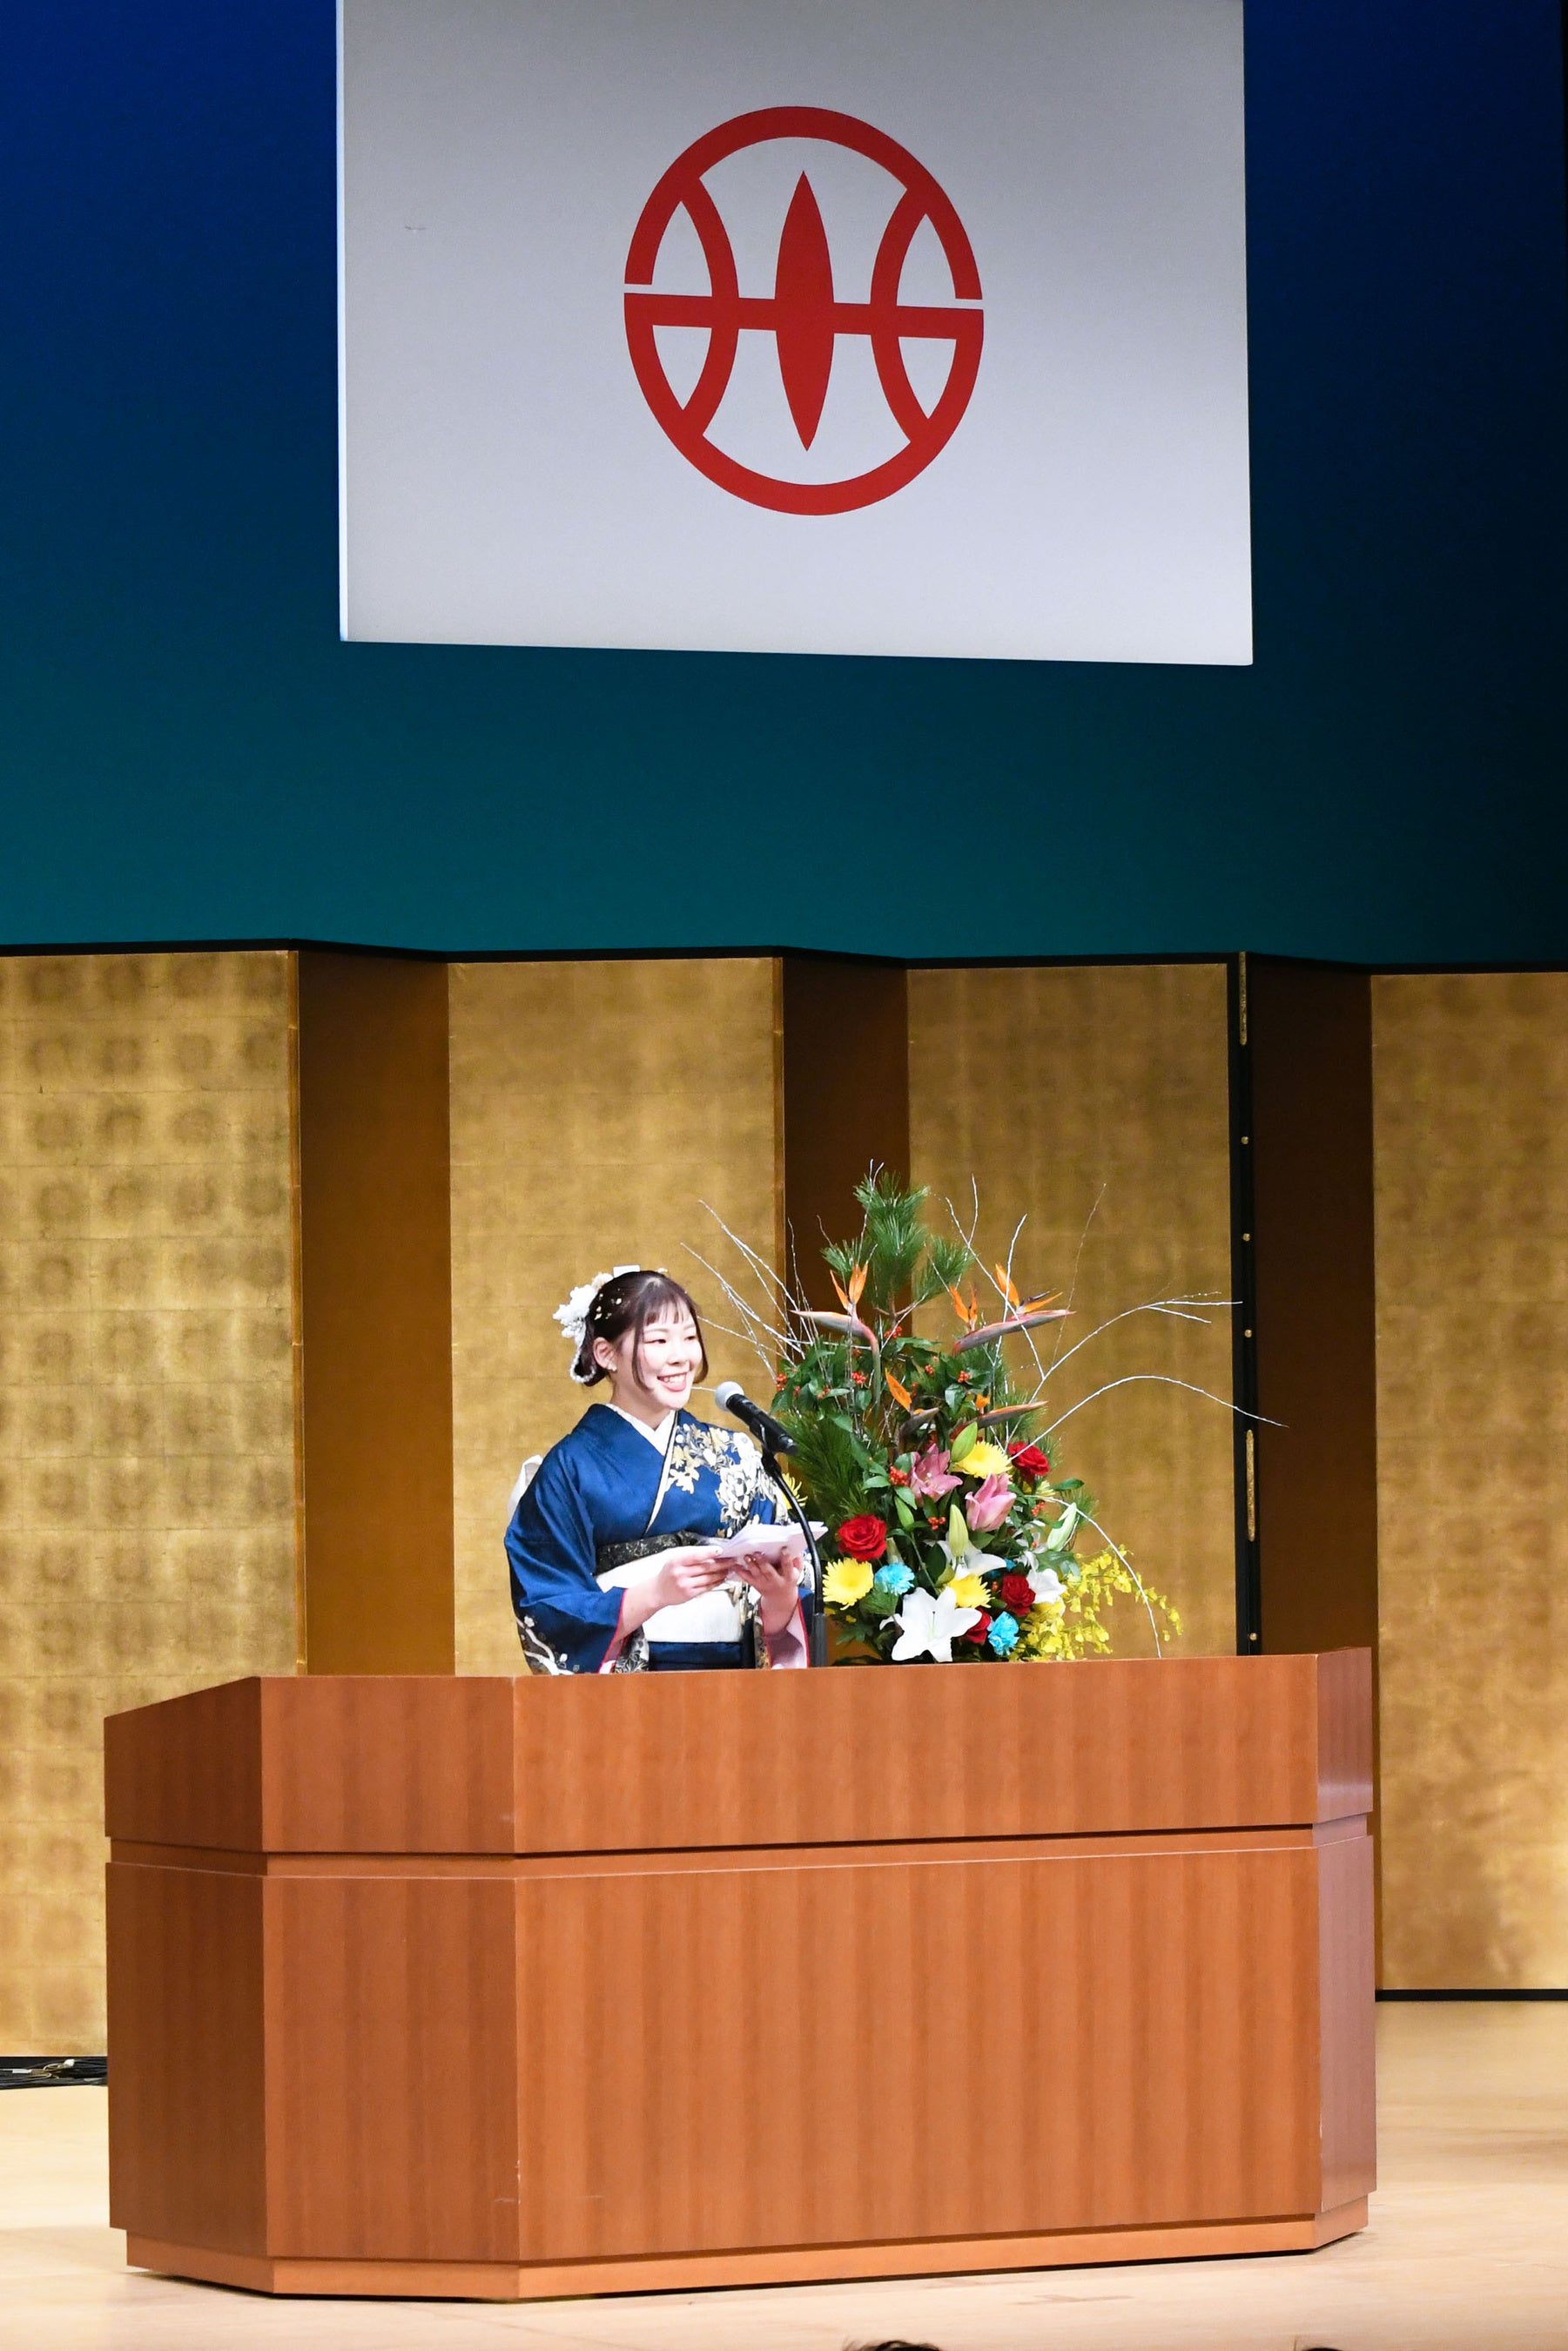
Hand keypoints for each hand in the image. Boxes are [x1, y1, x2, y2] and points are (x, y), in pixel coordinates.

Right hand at [617, 1546, 731, 1635]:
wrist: (657, 1591)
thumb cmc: (667, 1574)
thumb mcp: (674, 1560)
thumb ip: (690, 1556)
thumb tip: (710, 1552)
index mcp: (676, 1561)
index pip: (697, 1555)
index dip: (710, 1553)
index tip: (721, 1551)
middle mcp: (681, 1573)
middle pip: (706, 1567)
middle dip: (722, 1563)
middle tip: (731, 1559)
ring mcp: (685, 1585)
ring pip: (709, 1577)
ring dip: (722, 1573)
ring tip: (729, 1568)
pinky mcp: (690, 1594)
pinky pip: (707, 1587)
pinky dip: (716, 1582)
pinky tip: (722, 1578)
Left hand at [734, 1542, 805, 1635]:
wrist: (780, 1598)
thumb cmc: (788, 1581)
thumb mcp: (797, 1572)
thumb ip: (797, 1561)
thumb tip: (796, 1549)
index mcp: (787, 1577)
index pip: (788, 1567)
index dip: (786, 1559)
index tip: (784, 1550)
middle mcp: (775, 1581)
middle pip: (768, 1572)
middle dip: (763, 1562)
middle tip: (757, 1553)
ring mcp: (764, 1583)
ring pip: (756, 1574)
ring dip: (750, 1565)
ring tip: (746, 1556)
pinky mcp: (756, 1584)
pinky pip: (747, 1578)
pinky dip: (740, 1571)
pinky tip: (735, 1565)